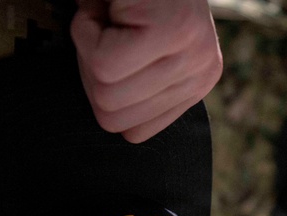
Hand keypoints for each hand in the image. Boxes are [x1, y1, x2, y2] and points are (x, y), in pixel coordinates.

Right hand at [71, 0, 222, 142]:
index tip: (114, 47)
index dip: (103, 89)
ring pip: (105, 89)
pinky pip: (102, 60)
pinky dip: (84, 27)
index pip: (132, 132)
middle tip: (109, 28)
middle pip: (112, 117)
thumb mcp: (139, 47)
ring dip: (88, 44)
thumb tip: (113, 119)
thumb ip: (136, 87)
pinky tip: (105, 7)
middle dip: (91, 68)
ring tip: (111, 14)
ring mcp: (191, 53)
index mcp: (196, 84)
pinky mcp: (171, 32)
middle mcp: (202, 73)